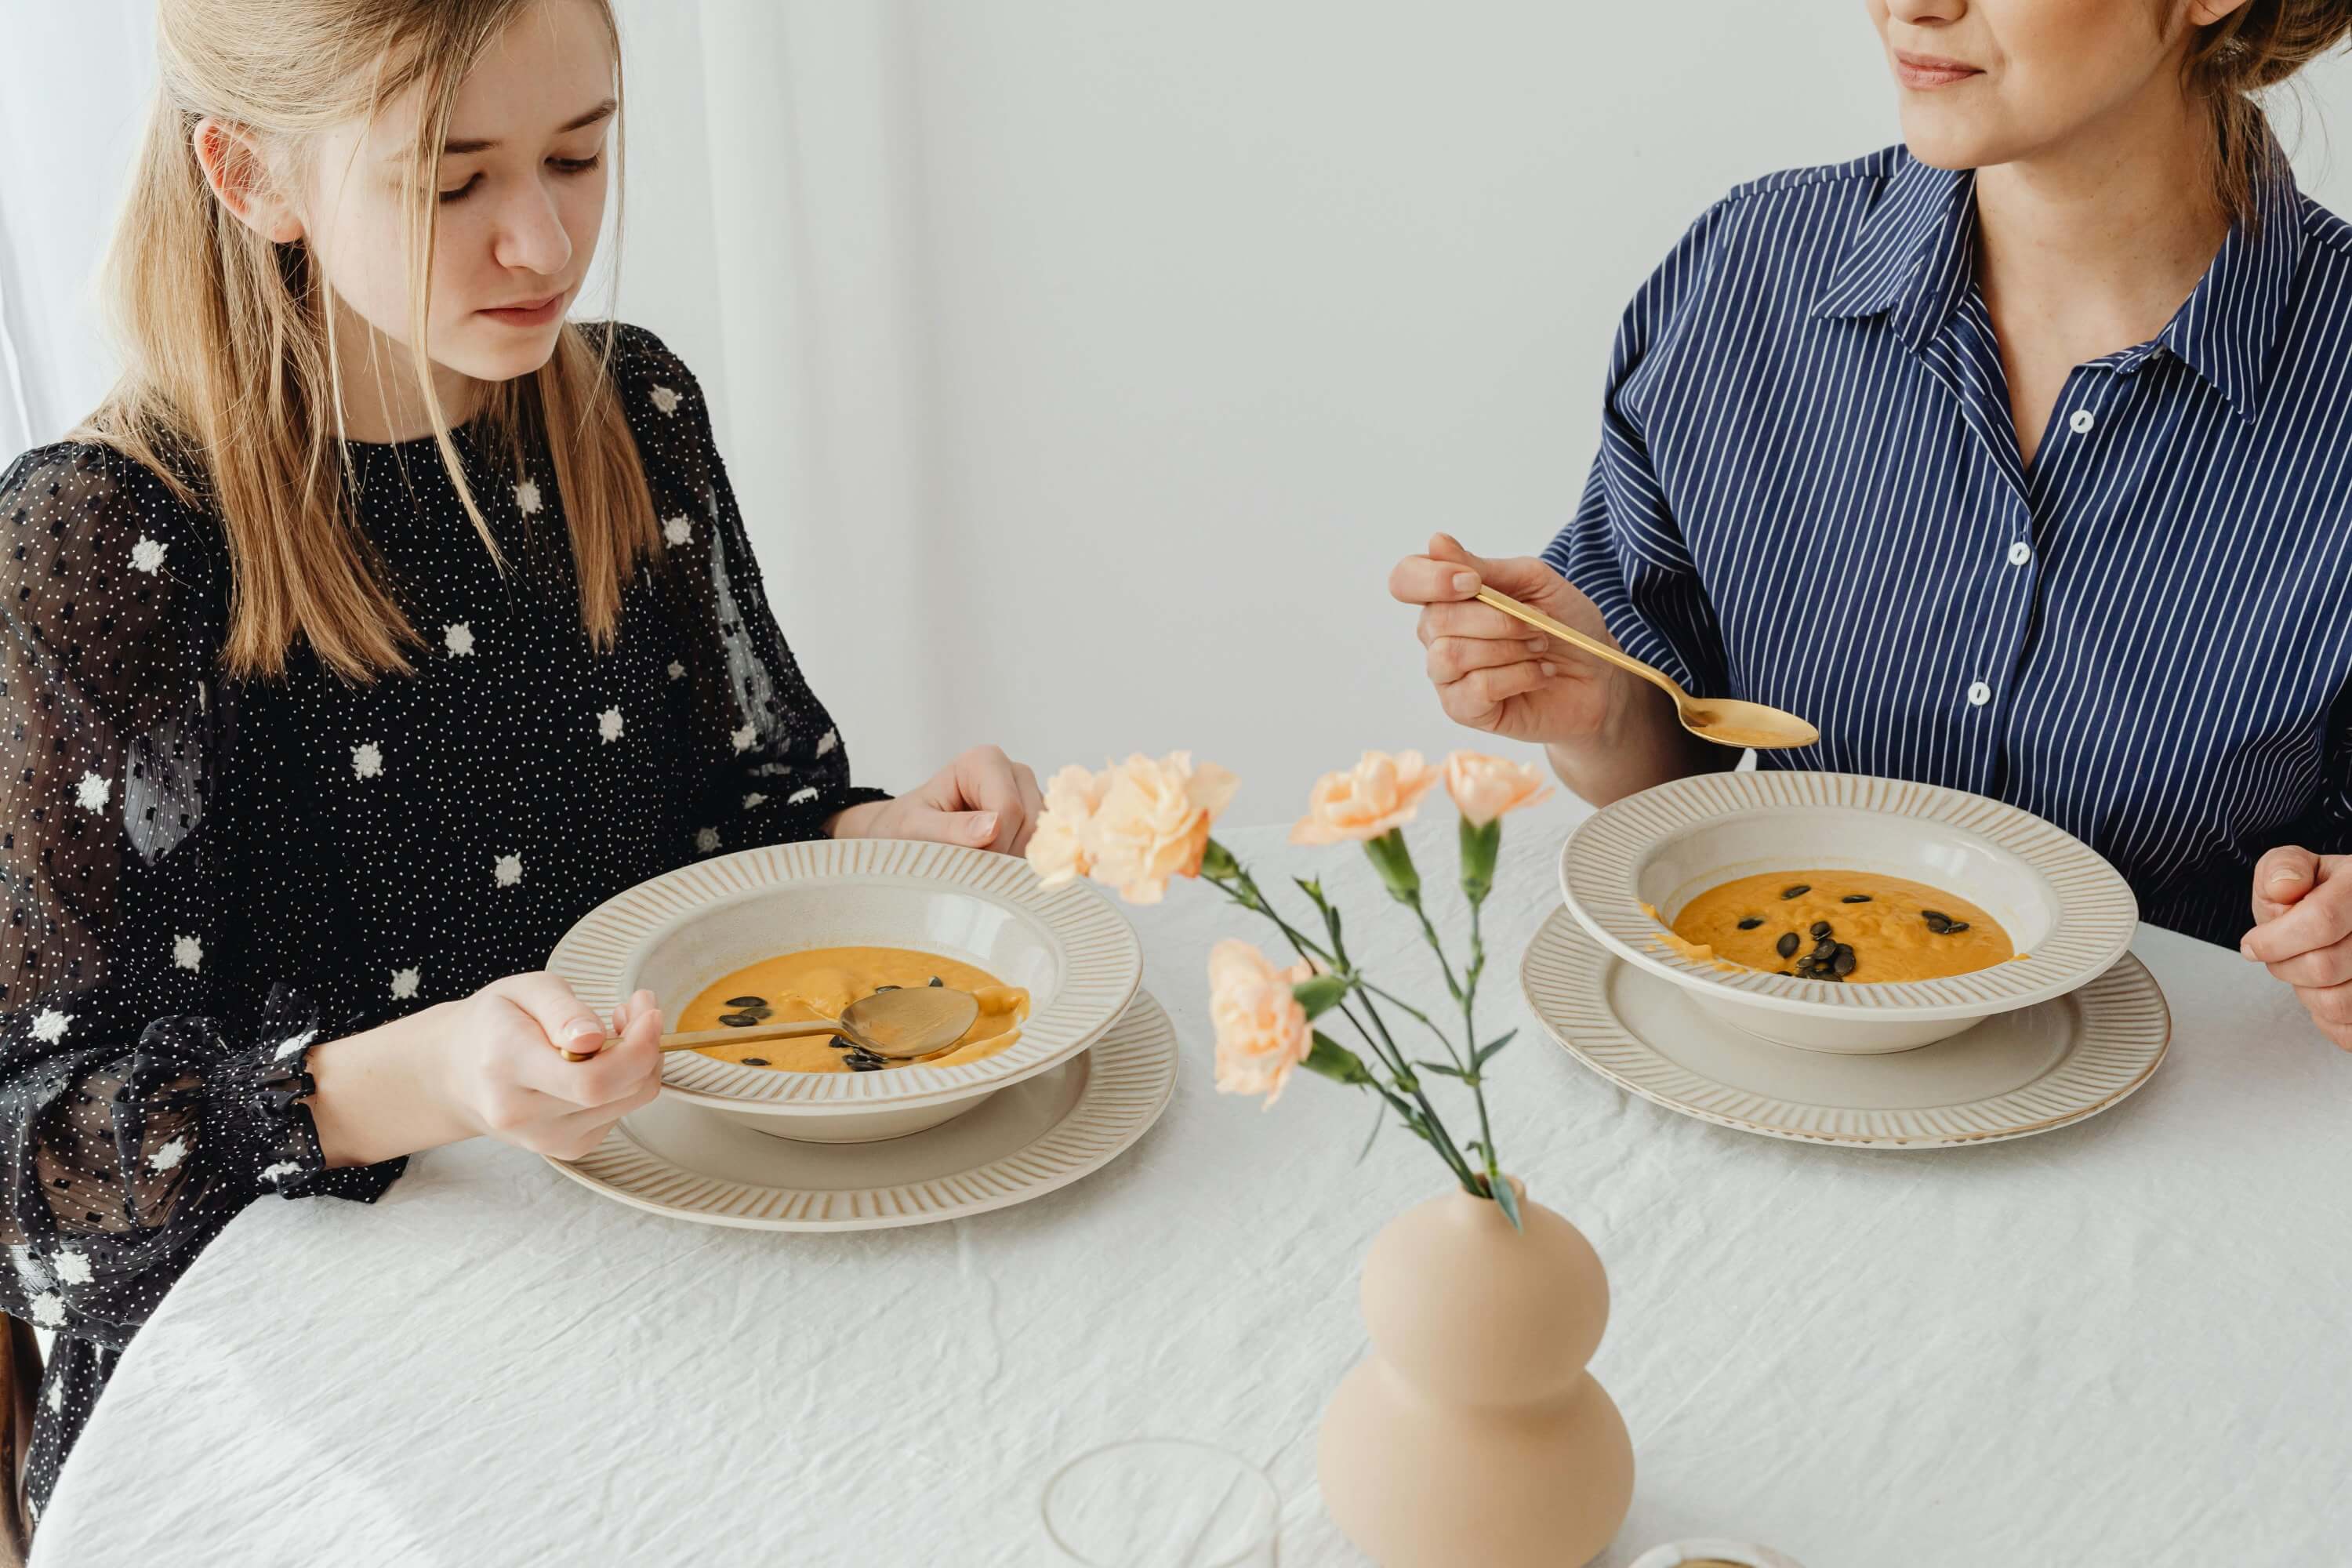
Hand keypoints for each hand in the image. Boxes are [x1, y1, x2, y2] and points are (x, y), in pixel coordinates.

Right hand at [433, 975, 665, 1158]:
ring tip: (613, 1032)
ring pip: (627, 1103)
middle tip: (635, 1010)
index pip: (589, 1079)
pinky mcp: (566, 1148)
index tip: (648, 1012)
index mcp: (506, 1064)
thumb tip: (593, 1038)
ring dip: (639, 1063)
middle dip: (645, 1046)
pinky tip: (600, 1062)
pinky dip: (625, 1085)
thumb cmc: (495, 1023)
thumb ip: (562, 1010)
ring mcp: (544, 1138)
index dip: (636, 1048)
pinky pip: (619, 1114)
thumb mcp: (525, 991)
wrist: (457, 1073)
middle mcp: (521, 1112)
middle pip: (615, 1092)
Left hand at [828, 744, 1043, 855]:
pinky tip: (995, 865)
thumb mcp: (918, 827)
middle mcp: (1013, 771)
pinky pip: (1043, 842)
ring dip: (1014, 860)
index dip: (994, 844)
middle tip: (972, 869)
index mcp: (984, 761)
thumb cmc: (907, 826)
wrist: (907, 832)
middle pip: (1030, 822)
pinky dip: (1022, 860)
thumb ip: (952, 828)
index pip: (1008, 808)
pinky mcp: (1034, 815)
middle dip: (1005, 854)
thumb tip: (994, 827)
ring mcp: (1029, 793)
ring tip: (980, 866)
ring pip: (1041, 835)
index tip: (966, 862)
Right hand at [1389, 533, 1625, 746]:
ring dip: (1508, 648)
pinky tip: (1539, 675)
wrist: (1597, 676)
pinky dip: (1518, 676)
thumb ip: (1485, 568)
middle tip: (1537, 624)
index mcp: (1447, 597)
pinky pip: (1476, 688)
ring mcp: (1447, 676)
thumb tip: (1436, 543)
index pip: (1406, 579)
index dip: (1430, 579)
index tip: (1472, 582)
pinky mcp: (1464, 709)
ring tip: (1540, 648)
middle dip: (1496, 619)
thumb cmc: (1565, 625)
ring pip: (1451, 655)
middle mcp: (1438, 636)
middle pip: (1435, 619)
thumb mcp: (1534, 582)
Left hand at [2240, 845, 2351, 1051]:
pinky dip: (2329, 1020)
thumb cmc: (2315, 897)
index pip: (2321, 921)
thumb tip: (2284, 887)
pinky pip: (2350, 1033)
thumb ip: (2281, 868)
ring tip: (2307, 972)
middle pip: (2324, 967)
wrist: (2346, 919)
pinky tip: (2327, 993)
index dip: (2274, 940)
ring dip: (2308, 995)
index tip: (2251, 946)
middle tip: (2279, 957)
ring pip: (2339, 1004)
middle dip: (2285, 967)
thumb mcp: (2293, 869)